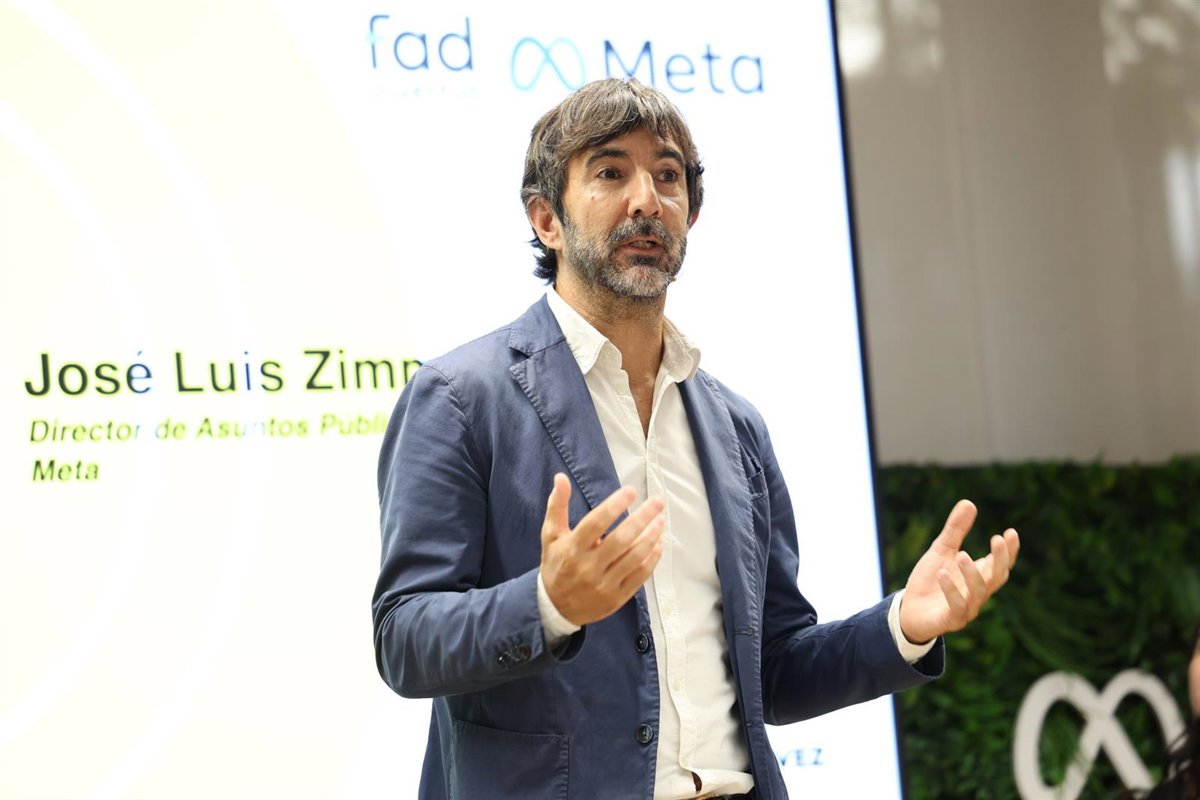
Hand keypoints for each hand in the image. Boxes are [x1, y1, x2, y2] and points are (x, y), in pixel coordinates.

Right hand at [540, 473, 664, 626]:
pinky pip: (640, 576)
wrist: (556, 607)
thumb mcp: (551, 536)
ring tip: (660, 521)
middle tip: (657, 502)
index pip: (596, 523)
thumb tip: (561, 477)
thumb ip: (557, 506)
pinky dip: (652, 558)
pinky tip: (659, 543)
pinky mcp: (617, 597)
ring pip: (635, 558)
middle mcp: (589, 567)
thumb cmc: (556, 565)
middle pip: (621, 539)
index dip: (615, 505)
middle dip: (643, 518)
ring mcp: (604, 584)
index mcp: (573, 549)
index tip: (631, 491)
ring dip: (651, 537)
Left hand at [898, 499, 1019, 644]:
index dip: (1009, 550)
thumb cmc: (931, 580)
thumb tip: (969, 502)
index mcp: (979, 576)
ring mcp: (967, 608)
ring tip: (962, 556)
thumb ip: (955, 530)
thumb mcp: (941, 550)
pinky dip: (950, 591)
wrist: (910, 611)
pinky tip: (942, 573)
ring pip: (979, 593)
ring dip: (973, 575)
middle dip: (1000, 560)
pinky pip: (956, 607)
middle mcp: (978, 593)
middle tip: (997, 540)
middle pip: (996, 578)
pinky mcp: (950, 620)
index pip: (1001, 564)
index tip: (1011, 532)